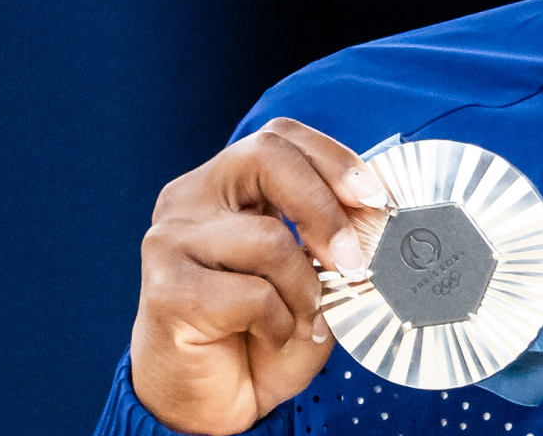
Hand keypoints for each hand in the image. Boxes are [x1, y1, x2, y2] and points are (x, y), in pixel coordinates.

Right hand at [129, 118, 391, 434]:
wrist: (208, 405)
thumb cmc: (256, 336)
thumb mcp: (307, 277)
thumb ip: (330, 240)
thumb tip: (376, 219)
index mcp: (222, 186)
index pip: (279, 137)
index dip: (333, 158)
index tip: (374, 198)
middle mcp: (188, 200)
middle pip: (266, 156)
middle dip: (325, 207)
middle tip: (352, 259)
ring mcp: (170, 241)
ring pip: (268, 237)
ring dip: (304, 289)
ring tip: (300, 319)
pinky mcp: (166, 290)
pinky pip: (251, 294)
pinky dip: (278, 322)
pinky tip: (268, 336)